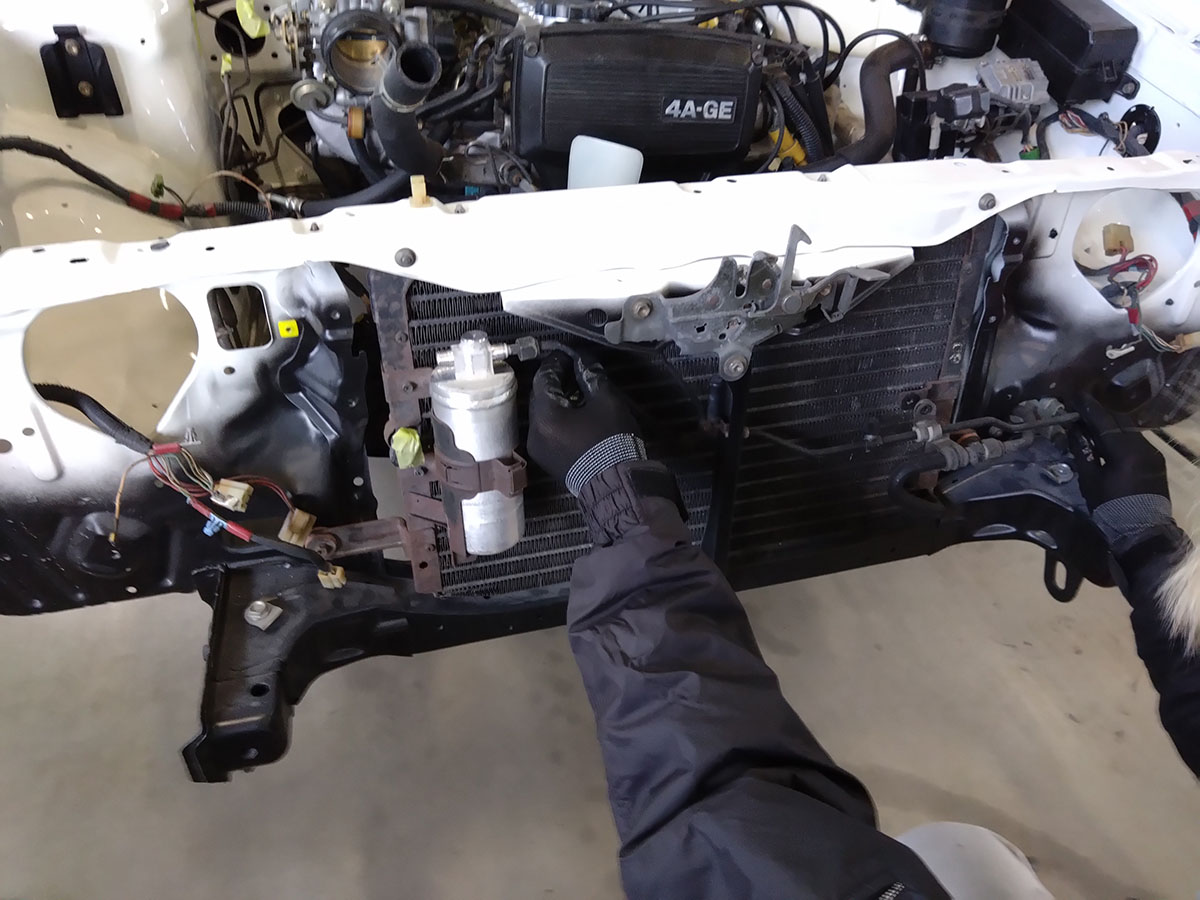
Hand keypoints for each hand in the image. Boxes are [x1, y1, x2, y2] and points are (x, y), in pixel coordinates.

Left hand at [527, 351, 643, 493]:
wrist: (617, 484)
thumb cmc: (612, 441)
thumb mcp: (606, 402)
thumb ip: (591, 377)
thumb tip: (582, 363)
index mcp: (546, 416)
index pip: (543, 379)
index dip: (556, 363)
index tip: (569, 355)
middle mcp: (535, 432)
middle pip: (540, 397)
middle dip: (556, 381)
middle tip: (574, 369)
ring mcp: (540, 448)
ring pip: (544, 414)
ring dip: (558, 400)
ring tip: (578, 390)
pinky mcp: (548, 459)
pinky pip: (549, 430)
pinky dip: (559, 417)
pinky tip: (577, 412)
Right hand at [1070, 394, 1170, 547]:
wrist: (1142, 531)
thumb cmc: (1111, 508)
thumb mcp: (1090, 481)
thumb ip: (1082, 452)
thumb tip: (1073, 430)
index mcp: (1125, 451)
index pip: (1104, 421)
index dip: (1088, 407)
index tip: (1075, 395)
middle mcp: (1143, 446)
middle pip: (1119, 421)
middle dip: (1100, 413)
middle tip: (1082, 406)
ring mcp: (1153, 453)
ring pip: (1129, 430)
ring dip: (1110, 424)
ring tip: (1093, 422)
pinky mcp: (1156, 461)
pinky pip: (1136, 440)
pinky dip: (1120, 436)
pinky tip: (1109, 439)